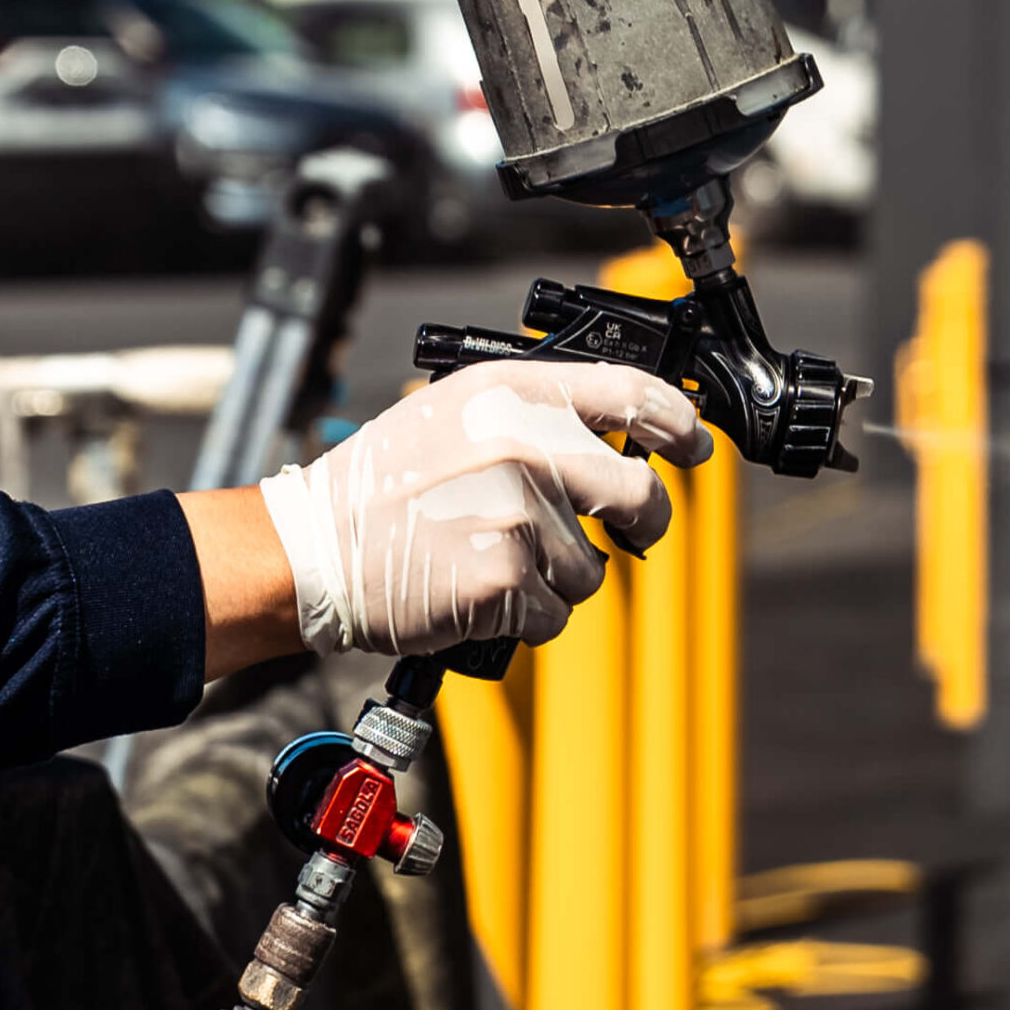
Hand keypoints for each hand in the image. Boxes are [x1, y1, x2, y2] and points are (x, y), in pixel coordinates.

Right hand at [250, 357, 710, 660]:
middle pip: (638, 494)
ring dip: (556, 578)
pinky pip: (553, 613)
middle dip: (645, 523)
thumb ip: (532, 415)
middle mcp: (522, 445)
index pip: (629, 392)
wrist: (312, 552)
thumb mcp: (451, 414)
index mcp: (510, 393)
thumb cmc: (379, 488)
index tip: (696, 445)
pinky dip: (522, 617)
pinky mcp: (506, 580)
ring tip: (492, 562)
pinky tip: (477, 593)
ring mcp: (517, 514)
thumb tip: (614, 438)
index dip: (678, 422)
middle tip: (632, 533)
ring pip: (591, 568)